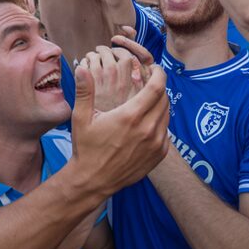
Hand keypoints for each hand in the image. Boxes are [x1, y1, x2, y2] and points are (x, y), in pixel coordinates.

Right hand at [69, 47, 168, 196]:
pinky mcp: (159, 155)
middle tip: (149, 83)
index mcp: (130, 116)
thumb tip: (81, 69)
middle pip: (165, 99)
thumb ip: (84, 91)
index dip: (160, 74)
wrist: (93, 180)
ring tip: (147, 102)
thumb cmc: (86, 147)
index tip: (156, 69)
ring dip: (160, 104)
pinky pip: (166, 132)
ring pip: (167, 115)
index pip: (157, 87)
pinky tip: (146, 123)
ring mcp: (156, 143)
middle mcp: (147, 129)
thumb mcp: (81, 118)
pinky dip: (160, 122)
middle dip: (159, 87)